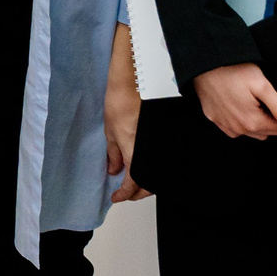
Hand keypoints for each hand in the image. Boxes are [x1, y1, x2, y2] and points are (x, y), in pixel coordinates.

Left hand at [104, 26, 147, 200]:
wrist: (136, 77)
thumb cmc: (121, 98)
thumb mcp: (110, 128)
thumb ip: (113, 153)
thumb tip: (114, 170)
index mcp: (135, 151)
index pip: (134, 184)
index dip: (124, 195)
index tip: (117, 198)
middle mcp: (151, 150)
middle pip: (150, 184)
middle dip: (137, 192)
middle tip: (125, 192)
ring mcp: (161, 143)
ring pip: (159, 173)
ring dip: (147, 181)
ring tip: (134, 181)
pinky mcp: (166, 135)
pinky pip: (163, 158)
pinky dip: (155, 166)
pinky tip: (146, 164)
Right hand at [194, 63, 276, 139]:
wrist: (205, 63)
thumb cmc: (232, 70)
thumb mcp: (263, 86)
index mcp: (252, 122)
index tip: (273, 99)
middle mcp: (238, 128)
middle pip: (266, 131)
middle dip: (269, 118)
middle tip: (261, 97)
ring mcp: (224, 125)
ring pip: (250, 131)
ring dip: (254, 119)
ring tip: (249, 98)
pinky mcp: (214, 118)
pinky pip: (233, 126)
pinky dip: (238, 118)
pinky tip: (236, 102)